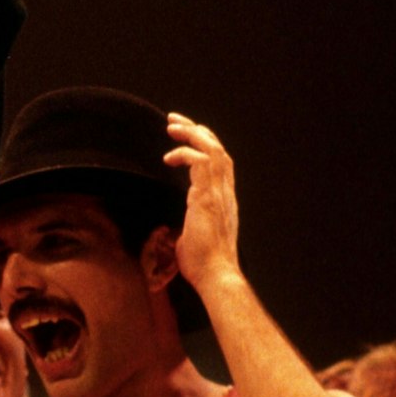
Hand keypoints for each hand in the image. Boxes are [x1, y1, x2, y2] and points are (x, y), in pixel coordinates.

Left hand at [164, 113, 242, 290]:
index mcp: (223, 200)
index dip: (205, 145)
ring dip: (192, 134)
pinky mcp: (208, 198)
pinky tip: (170, 157)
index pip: (221, 163)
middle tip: (174, 121)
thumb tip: (177, 230)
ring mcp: (219, 194)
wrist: (216, 276)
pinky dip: (186, 153)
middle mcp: (225, 193)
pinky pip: (202, 163)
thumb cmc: (203, 263)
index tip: (186, 136)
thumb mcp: (193, 236)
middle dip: (197, 131)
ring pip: (214, 150)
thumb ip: (189, 225)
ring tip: (172, 126)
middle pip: (218, 150)